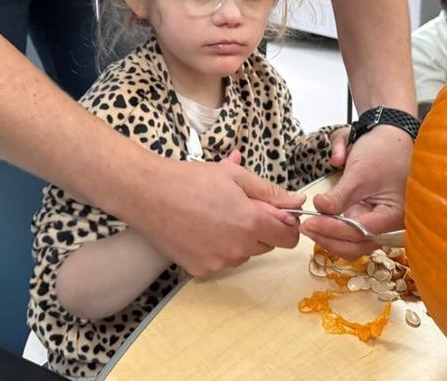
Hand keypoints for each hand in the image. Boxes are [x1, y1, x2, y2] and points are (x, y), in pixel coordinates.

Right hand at [130, 156, 303, 277]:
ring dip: (239, 239)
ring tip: (215, 215)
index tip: (274, 212)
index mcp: (251, 223)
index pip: (289, 237)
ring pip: (243, 254)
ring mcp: (218, 262)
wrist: (148, 193)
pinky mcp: (200, 270)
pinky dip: (217, 248)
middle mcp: (237, 248)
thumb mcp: (235, 176)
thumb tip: (298, 200)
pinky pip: (221, 261)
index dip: (286, 223)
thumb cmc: (191, 179)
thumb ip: (270, 192)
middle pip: (266, 245)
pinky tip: (200, 228)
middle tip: (237, 206)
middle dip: (260, 228)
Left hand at [301, 125, 411, 259]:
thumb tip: (318, 209)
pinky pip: (350, 232)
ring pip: (352, 243)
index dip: (332, 229)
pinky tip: (319, 223)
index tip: (309, 223)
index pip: (360, 232)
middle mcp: (389, 225)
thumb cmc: (383, 152)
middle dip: (329, 238)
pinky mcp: (368, 217)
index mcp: (393, 216)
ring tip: (309, 226)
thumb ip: (339, 196)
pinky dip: (334, 230)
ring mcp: (377, 222)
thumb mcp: (358, 174)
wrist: (392, 136)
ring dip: (330, 237)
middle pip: (356, 245)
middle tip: (305, 227)